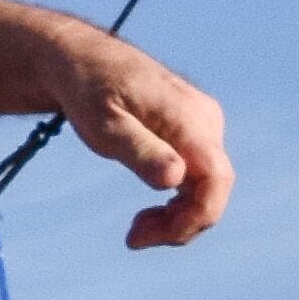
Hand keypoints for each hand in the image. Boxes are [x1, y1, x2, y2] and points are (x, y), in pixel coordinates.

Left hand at [43, 25, 233, 251]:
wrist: (81, 61)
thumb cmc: (88, 91)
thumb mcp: (104, 126)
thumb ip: (140, 151)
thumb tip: (174, 180)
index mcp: (189, 118)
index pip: (216, 179)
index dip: (194, 218)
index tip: (149, 237)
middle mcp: (206, 121)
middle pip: (214, 190)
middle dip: (180, 224)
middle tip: (133, 238)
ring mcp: (203, 125)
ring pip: (208, 188)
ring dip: (178, 217)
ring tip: (136, 229)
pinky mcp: (194, 132)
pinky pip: (198, 178)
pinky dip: (177, 203)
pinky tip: (149, 214)